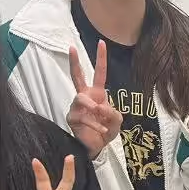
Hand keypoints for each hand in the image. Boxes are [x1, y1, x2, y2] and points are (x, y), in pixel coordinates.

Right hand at [68, 43, 122, 159]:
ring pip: (81, 98)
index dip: (100, 58)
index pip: (99, 73)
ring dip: (92, 106)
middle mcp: (84, 97)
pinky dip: (95, 124)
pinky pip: (83, 117)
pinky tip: (102, 129)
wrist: (97, 147)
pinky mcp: (71, 118)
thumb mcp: (117, 120)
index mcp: (97, 93)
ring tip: (100, 113)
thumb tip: (100, 107)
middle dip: (74, 62)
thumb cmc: (106, 130)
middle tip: (71, 48)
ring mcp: (76, 107)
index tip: (101, 43)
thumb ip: (113, 112)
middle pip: (77, 76)